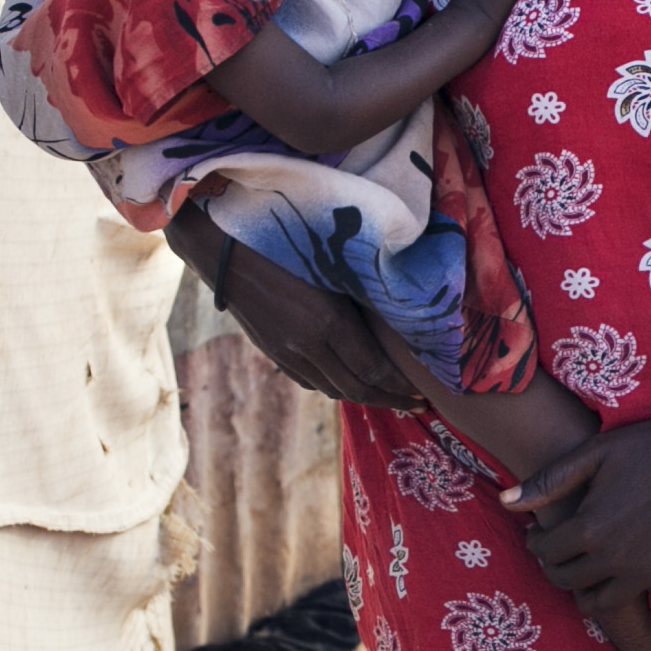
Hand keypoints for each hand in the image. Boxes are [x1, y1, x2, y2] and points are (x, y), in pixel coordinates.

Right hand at [182, 222, 418, 406]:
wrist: (226, 253)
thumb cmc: (288, 244)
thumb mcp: (333, 267)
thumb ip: (360, 296)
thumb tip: (398, 317)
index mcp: (327, 321)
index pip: (373, 369)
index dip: (400, 385)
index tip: (424, 392)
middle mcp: (307, 345)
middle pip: (356, 388)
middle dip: (390, 400)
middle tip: (417, 405)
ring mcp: (286, 353)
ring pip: (332, 389)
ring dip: (363, 397)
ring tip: (389, 396)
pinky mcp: (272, 353)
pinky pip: (310, 381)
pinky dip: (334, 386)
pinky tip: (349, 382)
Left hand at [507, 417, 650, 613]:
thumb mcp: (595, 453)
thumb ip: (549, 481)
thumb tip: (505, 503)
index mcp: (589, 529)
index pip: (544, 552)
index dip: (537, 542)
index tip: (541, 533)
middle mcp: (612, 560)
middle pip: (565, 580)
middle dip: (554, 566)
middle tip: (559, 550)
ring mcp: (643, 575)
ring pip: (596, 602)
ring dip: (583, 587)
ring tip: (586, 565)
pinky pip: (633, 592)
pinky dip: (621, 582)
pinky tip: (625, 558)